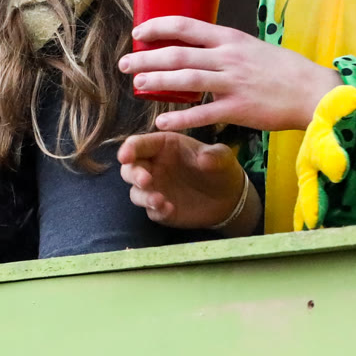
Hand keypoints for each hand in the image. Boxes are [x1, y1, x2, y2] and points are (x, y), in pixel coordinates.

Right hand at [116, 131, 258, 232]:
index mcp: (163, 146)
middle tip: (145, 180)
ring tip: (159, 200)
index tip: (125, 156)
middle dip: (133, 174)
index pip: (138, 144)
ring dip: (143, 196)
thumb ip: (214, 155)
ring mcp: (155, 188)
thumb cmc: (220, 168)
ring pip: (136, 192)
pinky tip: (170, 209)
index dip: (129, 149)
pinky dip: (157, 210)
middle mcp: (154, 166)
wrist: (229, 198)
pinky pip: (151, 211)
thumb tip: (203, 159)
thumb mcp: (222, 156)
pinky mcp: (160, 209)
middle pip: (130, 168)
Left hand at [118, 18, 339, 133]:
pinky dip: (180, 119)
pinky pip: (202, 114)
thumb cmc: (285, 70)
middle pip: (177, 54)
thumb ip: (227, 49)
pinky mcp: (239, 109)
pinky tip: (161, 123)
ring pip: (185, 79)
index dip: (158, 27)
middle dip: (146, 57)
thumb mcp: (254, 48)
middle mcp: (228, 57)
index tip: (139, 32)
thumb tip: (202, 49)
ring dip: (157, 82)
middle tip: (125, 63)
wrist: (314, 91)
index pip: (186, 26)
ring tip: (136, 86)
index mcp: (231, 39)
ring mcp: (232, 83)